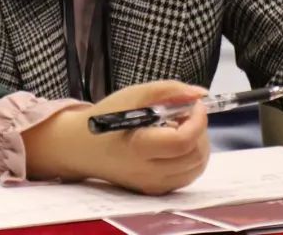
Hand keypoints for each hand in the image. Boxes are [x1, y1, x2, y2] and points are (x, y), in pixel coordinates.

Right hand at [24, 81, 209, 194]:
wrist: (82, 147)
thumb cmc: (106, 117)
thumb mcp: (134, 95)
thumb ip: (169, 91)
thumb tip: (200, 94)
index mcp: (139, 147)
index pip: (183, 141)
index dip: (198, 120)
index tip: (195, 104)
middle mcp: (147, 172)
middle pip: (194, 157)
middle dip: (200, 131)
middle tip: (187, 114)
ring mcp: (152, 185)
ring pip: (195, 169)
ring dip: (197, 145)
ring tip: (180, 127)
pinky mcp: (155, 190)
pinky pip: (185, 176)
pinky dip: (189, 158)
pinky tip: (176, 143)